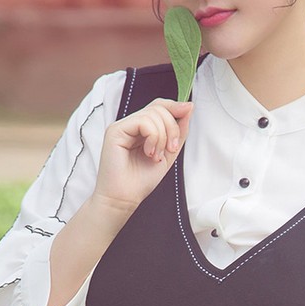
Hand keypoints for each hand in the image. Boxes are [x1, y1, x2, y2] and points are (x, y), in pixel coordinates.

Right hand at [93, 97, 193, 219]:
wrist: (123, 199)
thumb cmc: (141, 181)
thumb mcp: (169, 153)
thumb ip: (178, 131)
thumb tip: (188, 106)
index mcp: (142, 129)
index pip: (160, 106)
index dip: (175, 107)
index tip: (188, 112)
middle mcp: (131, 125)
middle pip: (159, 108)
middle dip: (173, 127)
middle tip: (171, 149)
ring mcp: (122, 126)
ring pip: (153, 114)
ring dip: (163, 137)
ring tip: (156, 156)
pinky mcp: (116, 130)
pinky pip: (144, 122)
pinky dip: (154, 138)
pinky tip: (149, 153)